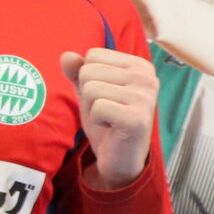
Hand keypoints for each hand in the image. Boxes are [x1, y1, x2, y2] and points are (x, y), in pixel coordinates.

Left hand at [62, 48, 156, 185]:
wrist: (120, 158)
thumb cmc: (107, 121)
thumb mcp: (89, 92)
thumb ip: (78, 71)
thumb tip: (66, 55)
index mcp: (139, 65)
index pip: (93, 54)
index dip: (89, 78)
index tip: (106, 96)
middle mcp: (147, 77)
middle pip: (89, 70)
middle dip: (88, 94)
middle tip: (105, 111)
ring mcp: (145, 96)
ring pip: (90, 88)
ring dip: (91, 108)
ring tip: (108, 119)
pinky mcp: (137, 117)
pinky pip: (97, 107)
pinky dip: (96, 120)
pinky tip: (111, 127)